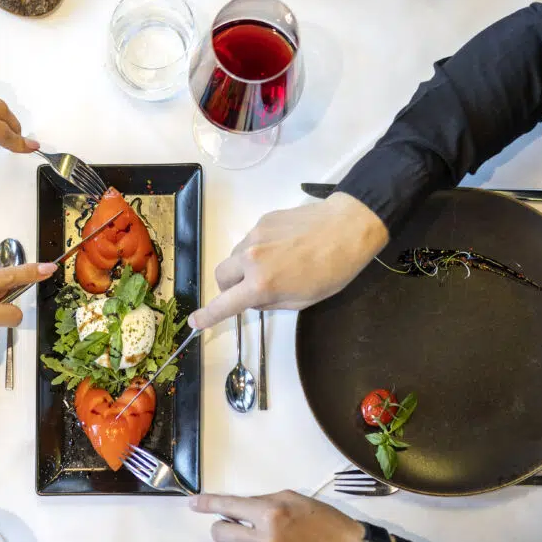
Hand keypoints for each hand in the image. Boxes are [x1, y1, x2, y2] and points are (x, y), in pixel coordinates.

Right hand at [188, 193, 388, 329]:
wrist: (348, 227)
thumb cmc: (332, 271)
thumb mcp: (303, 300)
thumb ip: (270, 302)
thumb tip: (253, 299)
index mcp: (261, 284)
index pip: (224, 304)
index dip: (208, 315)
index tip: (194, 321)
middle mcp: (250, 258)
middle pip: (220, 275)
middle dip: (228, 287)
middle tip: (248, 290)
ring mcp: (254, 236)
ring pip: (235, 256)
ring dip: (244, 267)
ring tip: (274, 265)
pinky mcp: (262, 220)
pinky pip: (250, 240)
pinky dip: (258, 249)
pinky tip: (283, 247)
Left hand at [191, 491, 364, 541]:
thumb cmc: (325, 522)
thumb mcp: (295, 499)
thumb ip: (264, 502)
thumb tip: (237, 509)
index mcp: (271, 513)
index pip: (228, 506)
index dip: (207, 504)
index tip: (192, 503)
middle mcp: (265, 540)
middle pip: (221, 535)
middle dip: (223, 527)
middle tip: (235, 524)